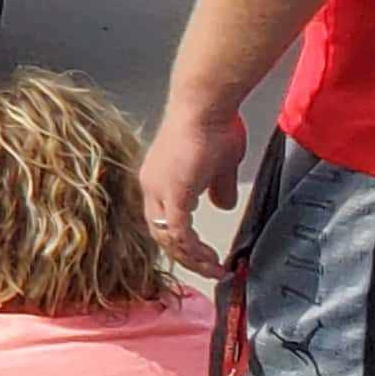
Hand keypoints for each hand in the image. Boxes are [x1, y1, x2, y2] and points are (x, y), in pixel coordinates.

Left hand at [144, 98, 245, 271]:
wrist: (206, 106)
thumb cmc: (214, 126)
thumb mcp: (220, 165)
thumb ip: (218, 186)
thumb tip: (222, 204)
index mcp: (158, 178)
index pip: (162, 218)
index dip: (180, 239)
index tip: (202, 253)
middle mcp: (151, 185)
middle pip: (161, 232)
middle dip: (185, 255)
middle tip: (208, 268)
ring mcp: (159, 189)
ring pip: (168, 237)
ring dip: (192, 258)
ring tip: (214, 269)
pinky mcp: (173, 193)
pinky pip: (179, 233)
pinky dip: (193, 251)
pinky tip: (211, 260)